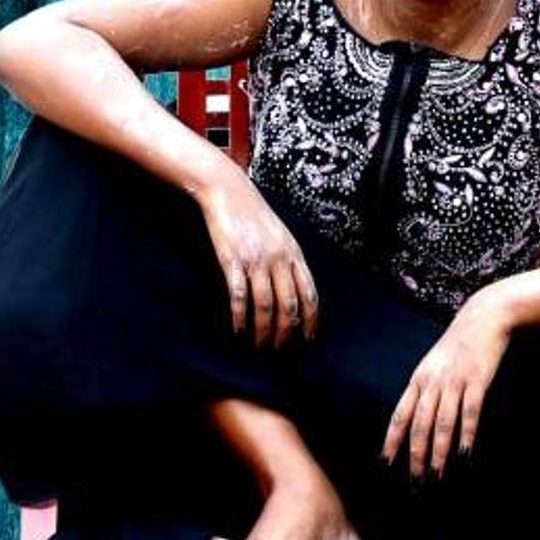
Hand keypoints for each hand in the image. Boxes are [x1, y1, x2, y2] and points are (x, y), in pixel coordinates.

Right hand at [198, 170, 318, 347]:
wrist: (229, 191)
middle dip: (286, 332)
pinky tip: (238, 329)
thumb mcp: (281, 236)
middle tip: (279, 348)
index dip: (311, 319)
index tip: (309, 338)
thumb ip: (289, 261)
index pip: (310, 293)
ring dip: (263, 330)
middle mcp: (279, 259)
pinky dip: (239, 316)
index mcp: (294, 254)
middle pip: (289, 305)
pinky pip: (239, 295)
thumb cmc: (254, 215)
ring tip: (260, 344)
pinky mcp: (232, 261)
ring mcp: (256, 260)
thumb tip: (295, 291)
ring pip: (266, 305)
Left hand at [382, 287, 511, 478]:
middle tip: (416, 479)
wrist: (483, 317)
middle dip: (416, 454)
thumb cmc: (458, 344)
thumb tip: (414, 417)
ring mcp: (454, 382)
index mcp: (419, 379)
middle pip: (419, 424)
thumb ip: (424, 389)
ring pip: (442, 422)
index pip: (400, 415)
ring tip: (437, 473)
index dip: (392, 440)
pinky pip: (470, 412)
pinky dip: (466, 433)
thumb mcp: (433, 364)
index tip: (386, 462)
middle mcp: (432, 382)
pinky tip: (464, 452)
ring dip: (439, 451)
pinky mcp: (477, 381)